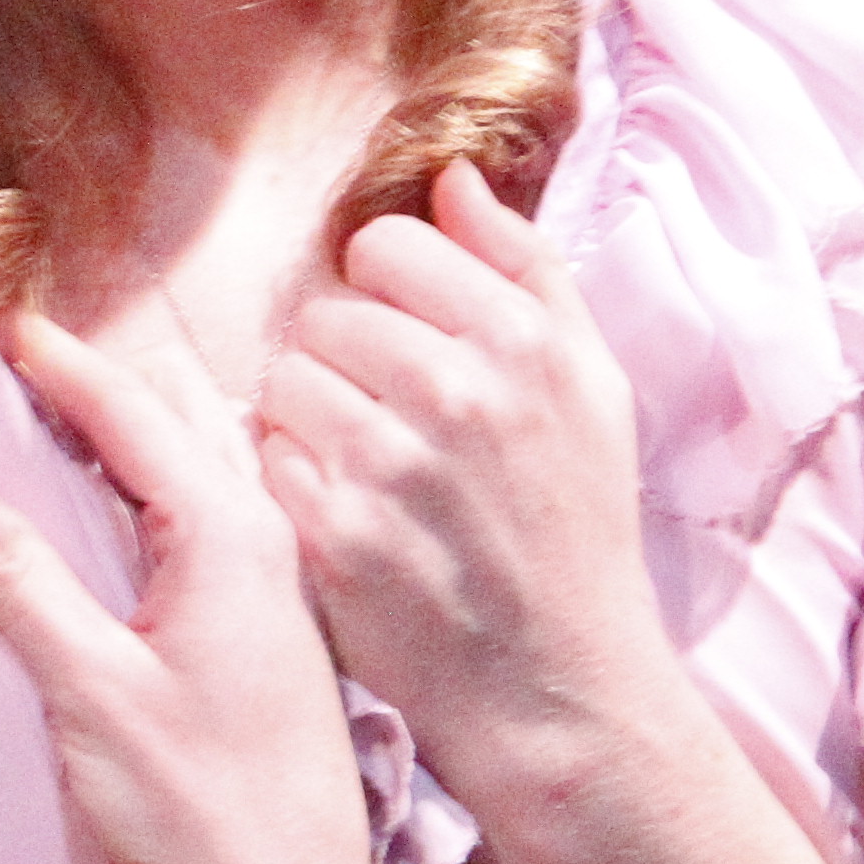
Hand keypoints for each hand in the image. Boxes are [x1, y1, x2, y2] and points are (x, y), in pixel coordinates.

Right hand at [0, 308, 368, 863]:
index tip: (6, 321)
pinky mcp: (281, 641)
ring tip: (79, 403)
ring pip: (214, 469)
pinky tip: (143, 503)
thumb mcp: (91, 692)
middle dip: (108, 377)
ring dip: (146, 429)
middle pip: (185, 424)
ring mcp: (285, 596)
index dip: (65, 363)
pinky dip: (172, 483)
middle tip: (35, 347)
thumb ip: (14, 582)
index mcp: (230, 539)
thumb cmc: (195, 809)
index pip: (136, 415)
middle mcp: (272, 548)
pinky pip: (225, 517)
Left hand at [256, 161, 673, 784]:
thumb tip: (452, 176)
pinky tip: (347, 518)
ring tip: (369, 472)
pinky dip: (295, 484)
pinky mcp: (336, 533)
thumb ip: (526, 268)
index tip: (412, 346)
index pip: (386, 246)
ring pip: (285, 379)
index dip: (388, 294)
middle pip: (326, 313)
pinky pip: (269, 457)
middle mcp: (457, 390)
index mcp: (523, 341)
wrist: (563, 687)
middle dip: (347, 361)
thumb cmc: (577, 529)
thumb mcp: (594, 387)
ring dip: (312, 420)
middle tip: (393, 425)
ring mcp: (391, 464)